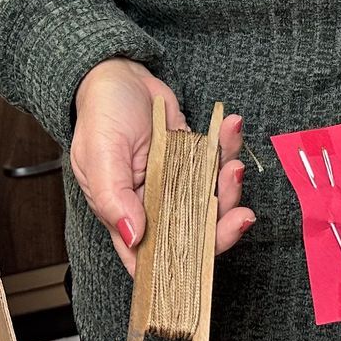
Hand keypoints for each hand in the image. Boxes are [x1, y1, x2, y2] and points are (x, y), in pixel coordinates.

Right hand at [71, 58, 254, 276]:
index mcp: (126, 215)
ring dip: (230, 185)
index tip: (209, 257)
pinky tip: (232, 129)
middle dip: (221, 225)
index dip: (182, 267)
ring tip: (234, 162)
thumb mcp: (99, 156)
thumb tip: (134, 236)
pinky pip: (218, 161)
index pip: (154, 258)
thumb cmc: (100, 116)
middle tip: (240, 211)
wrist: (117, 74)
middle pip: (194, 233)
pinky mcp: (194, 158)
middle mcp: (156, 205)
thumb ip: (115, 198)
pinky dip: (230, 148)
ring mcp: (178, 182)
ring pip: (212, 199)